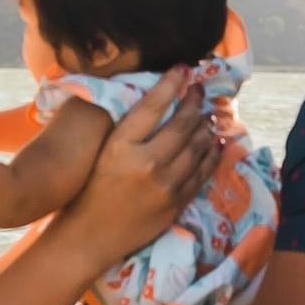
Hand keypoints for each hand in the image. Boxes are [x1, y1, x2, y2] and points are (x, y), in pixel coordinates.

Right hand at [55, 70, 213, 268]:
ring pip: (197, 146)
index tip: (184, 68)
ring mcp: (165, 185)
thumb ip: (128, 128)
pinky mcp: (176, 203)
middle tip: (200, 90)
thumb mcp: (102, 151)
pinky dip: (212, 153)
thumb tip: (158, 98)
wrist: (89, 236)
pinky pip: (202, 172)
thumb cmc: (88, 189)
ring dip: (206, 126)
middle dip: (195, 102)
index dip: (172, 83)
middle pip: (182, 124)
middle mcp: (146, 163)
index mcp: (120, 145)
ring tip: (209, 114)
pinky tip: (215, 142)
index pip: (153, 105)